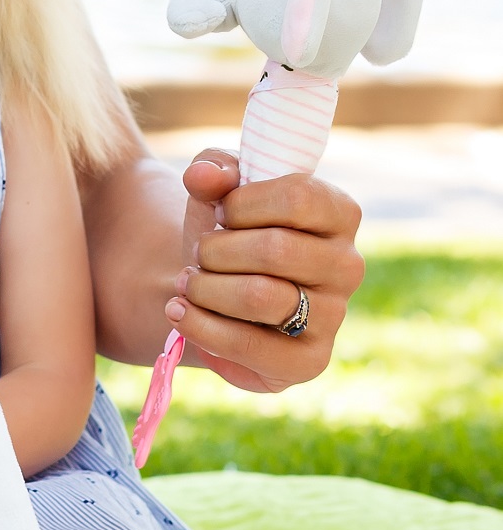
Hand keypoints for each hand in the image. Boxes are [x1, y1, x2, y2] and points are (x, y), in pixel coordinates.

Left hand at [170, 150, 362, 393]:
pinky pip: (251, 347)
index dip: (242, 203)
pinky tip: (182, 313)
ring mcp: (333, 316)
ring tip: (188, 282)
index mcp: (338, 213)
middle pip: (275, 250)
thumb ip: (212, 168)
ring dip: (205, 287)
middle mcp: (347, 265)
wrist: (215, 284)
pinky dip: (203, 327)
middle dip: (216, 249)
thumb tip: (203, 176)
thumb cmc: (227, 228)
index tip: (222, 212)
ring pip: (260, 297)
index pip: (298, 197)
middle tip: (199, 252)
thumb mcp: (218, 187)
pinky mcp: (309, 361)